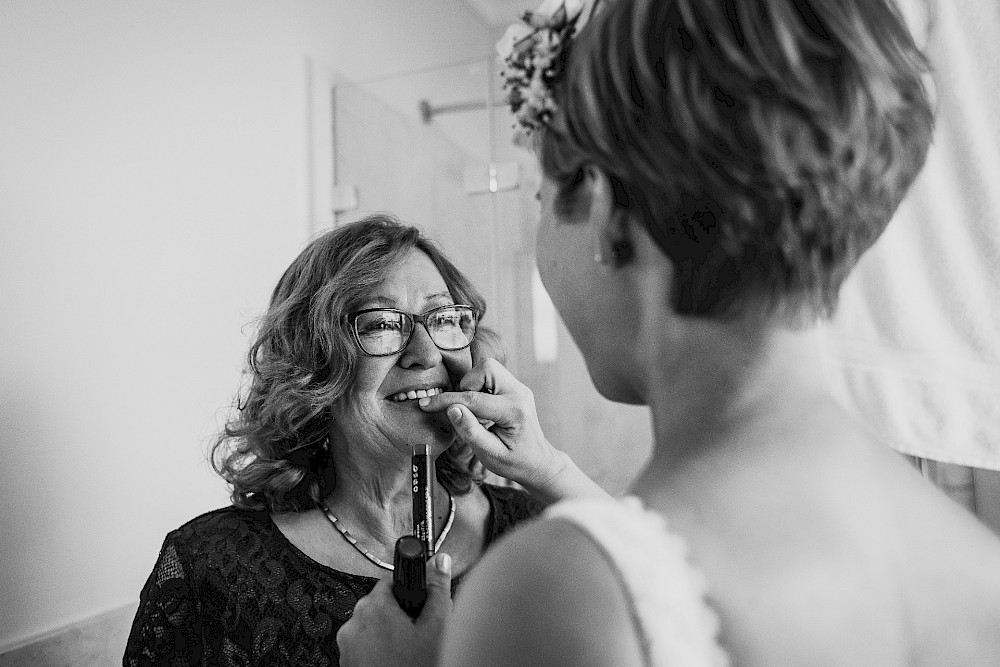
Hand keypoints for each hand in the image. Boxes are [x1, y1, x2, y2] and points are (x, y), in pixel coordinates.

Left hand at [337, 553, 452, 666]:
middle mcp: (354, 623)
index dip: (409, 590)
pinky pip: (365, 646)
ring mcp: (347, 645)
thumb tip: (439, 562)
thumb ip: (437, 590)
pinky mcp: (346, 663)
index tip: (417, 600)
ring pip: (373, 627)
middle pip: (381, 604)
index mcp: (373, 607)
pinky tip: (397, 661)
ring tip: (409, 652)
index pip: (390, 580)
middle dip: (400, 614)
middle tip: (419, 632)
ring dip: (390, 634)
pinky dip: (380, 650)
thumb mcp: (436, 628)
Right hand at [419, 358, 563, 491]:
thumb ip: (470, 431)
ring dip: (472, 385)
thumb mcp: (490, 455)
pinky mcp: (514, 387)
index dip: (446, 401)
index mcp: (514, 411)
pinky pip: (491, 375)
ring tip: (474, 411)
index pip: (474, 399)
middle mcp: (519, 393)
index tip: (427, 405)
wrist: (537, 462)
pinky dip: (479, 387)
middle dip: (467, 385)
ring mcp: (519, 388)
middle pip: (486, 368)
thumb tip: (451, 409)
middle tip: (465, 410)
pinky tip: (481, 408)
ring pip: (488, 367)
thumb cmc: (514, 462)